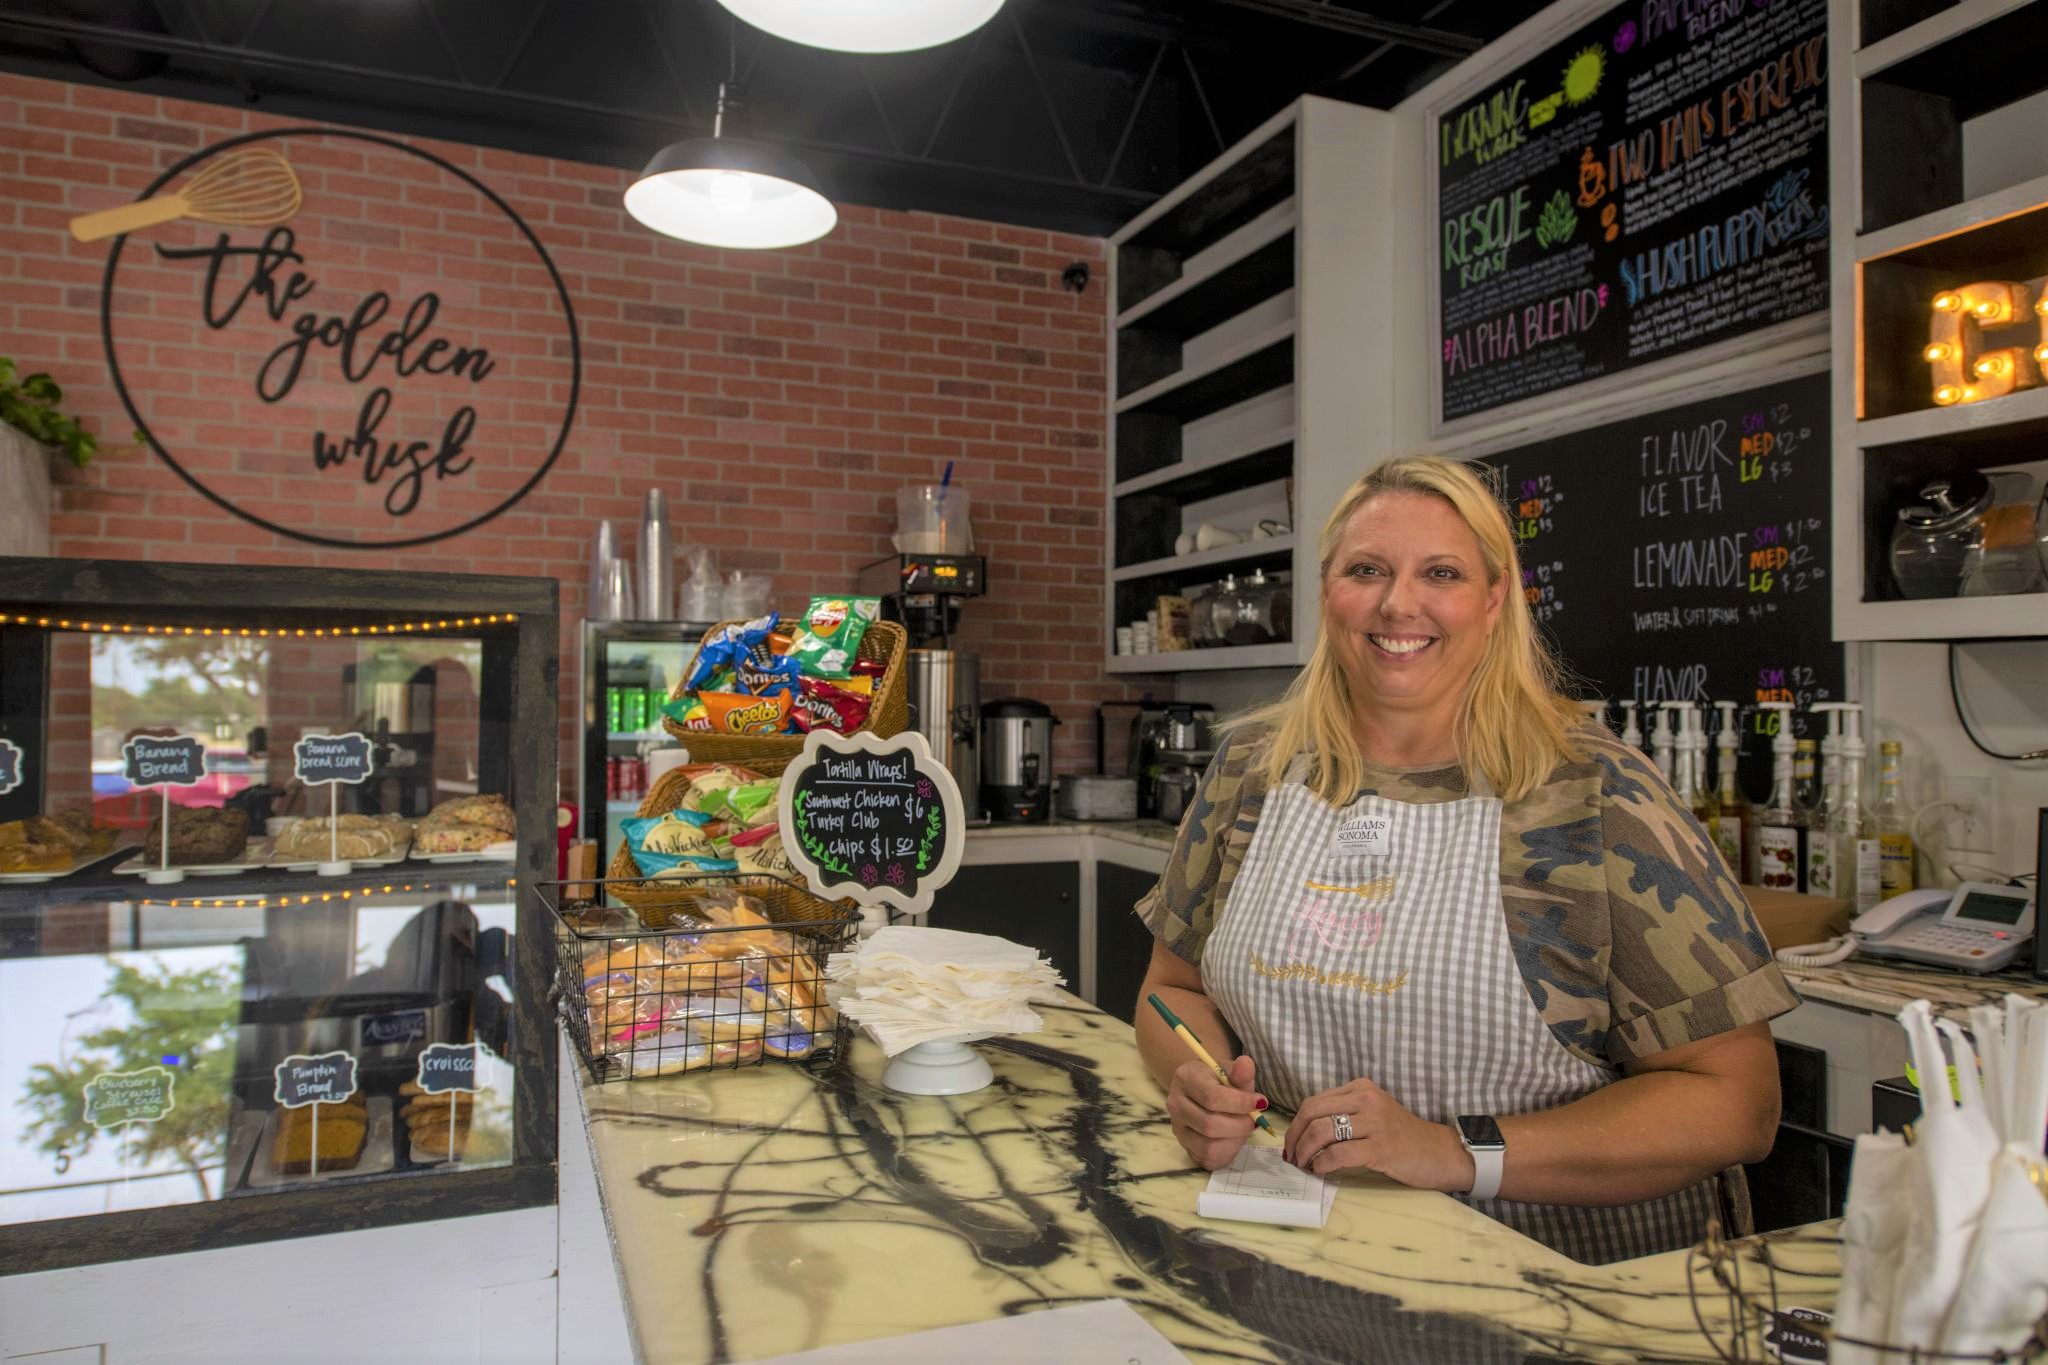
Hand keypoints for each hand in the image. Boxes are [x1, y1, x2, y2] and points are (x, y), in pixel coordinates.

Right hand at [1165, 1054, 1267, 1170]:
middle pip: (1209, 1124)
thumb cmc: (1220, 1079)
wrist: (1203, 1090)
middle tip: (1255, 1120)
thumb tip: (1246, 1064)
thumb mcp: (1230, 1071)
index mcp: (1185, 1078)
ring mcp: (1177, 1128)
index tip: (1260, 1102)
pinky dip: (1228, 1151)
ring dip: (1235, 1139)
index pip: (1212, 1097)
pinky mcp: (1185, 1146)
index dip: (1240, 1103)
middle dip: (1240, 1125)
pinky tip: (1234, 1138)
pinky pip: (1208, 1158)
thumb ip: (1240, 1072)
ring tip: (1244, 1128)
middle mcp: (1175, 1104)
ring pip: (1208, 1145)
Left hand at [1283, 1077, 1473, 1192]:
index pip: (1313, 1102)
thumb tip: (1303, 1132)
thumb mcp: (1371, 1114)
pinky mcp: (1380, 1146)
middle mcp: (1366, 1098)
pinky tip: (1321, 1170)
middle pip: (1312, 1113)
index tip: (1290, 1143)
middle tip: (1291, 1157)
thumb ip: (1343, 1114)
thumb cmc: (1401, 1137)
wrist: (1438, 1152)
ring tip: (1304, 1165)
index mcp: (1360, 1088)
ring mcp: (1374, 1122)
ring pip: (1321, 1132)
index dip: (1295, 1125)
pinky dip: (1322, 1164)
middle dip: (1294, 1137)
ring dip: (1304, 1152)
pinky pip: (1338, 1153)